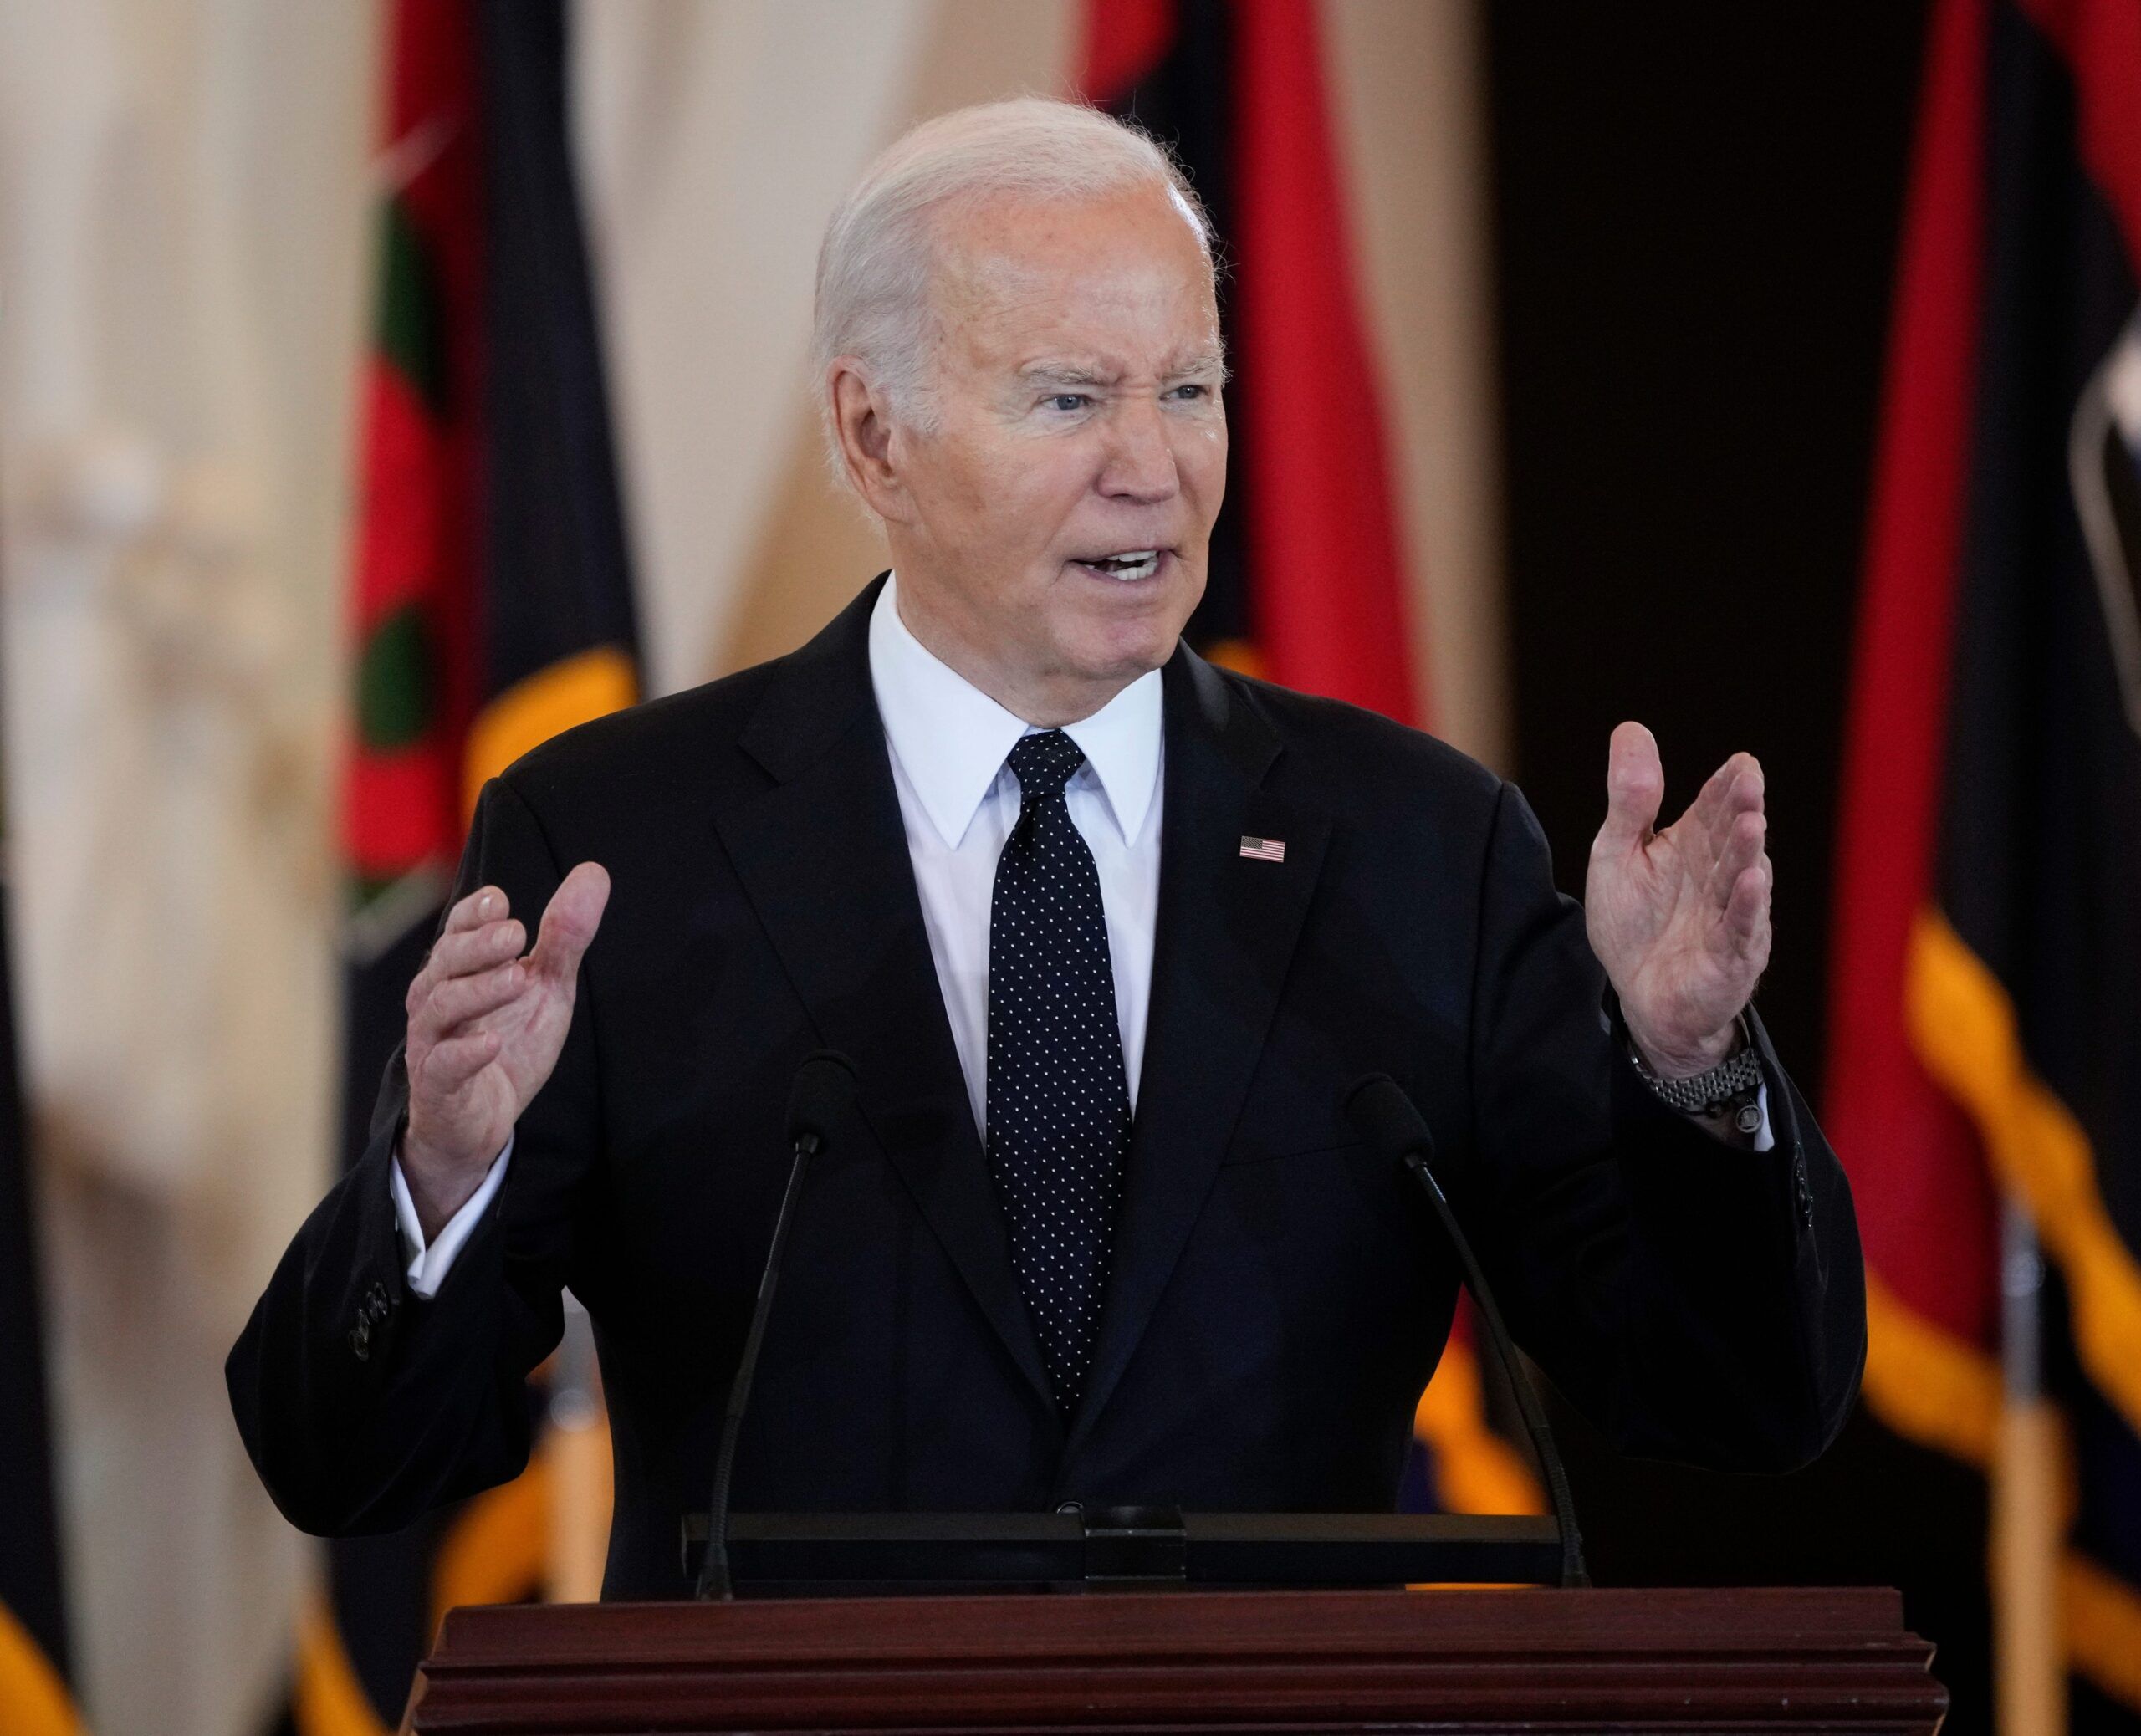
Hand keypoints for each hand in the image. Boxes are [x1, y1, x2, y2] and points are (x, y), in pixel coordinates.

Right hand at [400, 864, 610, 1238]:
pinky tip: (493, 1044)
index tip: (499, 902)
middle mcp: (436, 998)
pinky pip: (443, 1065)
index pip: (457, 929)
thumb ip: (565, 936)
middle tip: (516, 936)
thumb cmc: (508, 1042)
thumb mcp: (547, 987)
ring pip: (439, 1007)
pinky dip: (466, 1052)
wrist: (482, 1120)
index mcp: (460, 969)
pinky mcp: (438, 1085)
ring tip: (517, 979)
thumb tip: (594, 872)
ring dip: (477, 990)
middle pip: (445, 961)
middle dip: (478, 945)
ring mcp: (432, 1042)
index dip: (473, 913)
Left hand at [1584, 722, 1769, 1077]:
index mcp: (1695, 843)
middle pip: (1733, 836)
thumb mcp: (1618, 852)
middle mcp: (1719, 873)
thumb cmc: (1634, 921)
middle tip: (1749, 781)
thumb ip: (1629, 799)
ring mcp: (1730, 914)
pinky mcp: (1731, 956)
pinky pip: (1741, 929)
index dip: (1727, 786)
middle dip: (1742, 809)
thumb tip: (1630, 727)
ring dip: (1748, 852)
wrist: (1640, 995)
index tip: (1741, 764)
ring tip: (1753, 824)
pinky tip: (1753, 881)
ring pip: (1741, 878)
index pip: (1715, 807)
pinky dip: (1747, 907)